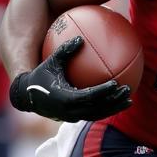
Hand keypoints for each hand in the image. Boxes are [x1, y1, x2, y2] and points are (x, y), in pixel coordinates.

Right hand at [9, 36, 131, 121]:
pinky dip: (107, 109)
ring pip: (98, 115)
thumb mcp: (51, 61)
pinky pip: (94, 114)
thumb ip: (65, 50)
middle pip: (97, 108)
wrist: (27, 96)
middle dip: (114, 101)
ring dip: (114, 108)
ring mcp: (73, 116)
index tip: (115, 83)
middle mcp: (70, 111)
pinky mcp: (75, 118)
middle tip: (127, 90)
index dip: (103, 91)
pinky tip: (118, 101)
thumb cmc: (40, 76)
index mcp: (64, 98)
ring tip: (129, 100)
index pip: (88, 96)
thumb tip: (80, 38)